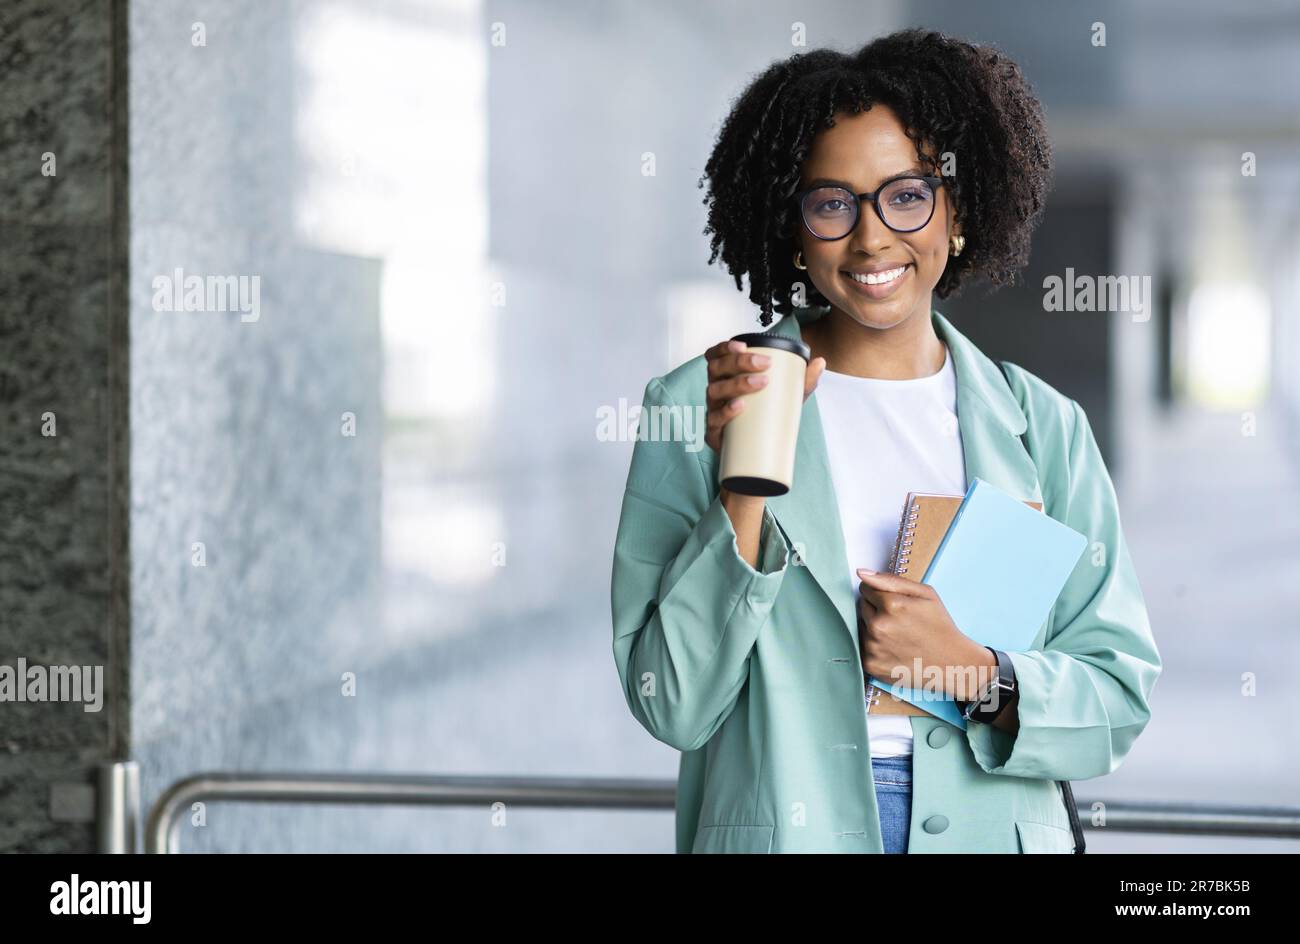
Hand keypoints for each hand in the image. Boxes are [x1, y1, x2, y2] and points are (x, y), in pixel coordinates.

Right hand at [703, 338, 825, 456]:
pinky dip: (725, 411)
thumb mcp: (785, 397)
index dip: (725, 348)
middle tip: (764, 364)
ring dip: (736, 384)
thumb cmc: (764, 418)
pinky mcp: (714, 433)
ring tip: (759, 383)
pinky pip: (714, 420)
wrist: (755, 452)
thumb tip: (820, 363)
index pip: (717, 356)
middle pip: (717, 369)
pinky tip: (739, 406)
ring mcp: (714, 411)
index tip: (743, 345)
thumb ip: (802, 380)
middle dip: (738, 362)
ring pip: (714, 391)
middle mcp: (717, 391)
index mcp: (726, 377)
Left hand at [855, 568, 996, 701]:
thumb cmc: (939, 626)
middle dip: (875, 609)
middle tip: (898, 620)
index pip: (865, 588)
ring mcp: (873, 647)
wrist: (951, 663)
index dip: (880, 594)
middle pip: (861, 606)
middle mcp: (878, 626)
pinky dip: (872, 645)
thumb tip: (861, 572)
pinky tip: (891, 648)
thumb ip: (890, 580)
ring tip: (896, 635)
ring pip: (860, 625)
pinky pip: (861, 645)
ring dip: (872, 627)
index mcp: (891, 605)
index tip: (894, 603)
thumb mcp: (925, 594)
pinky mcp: (870, 664)